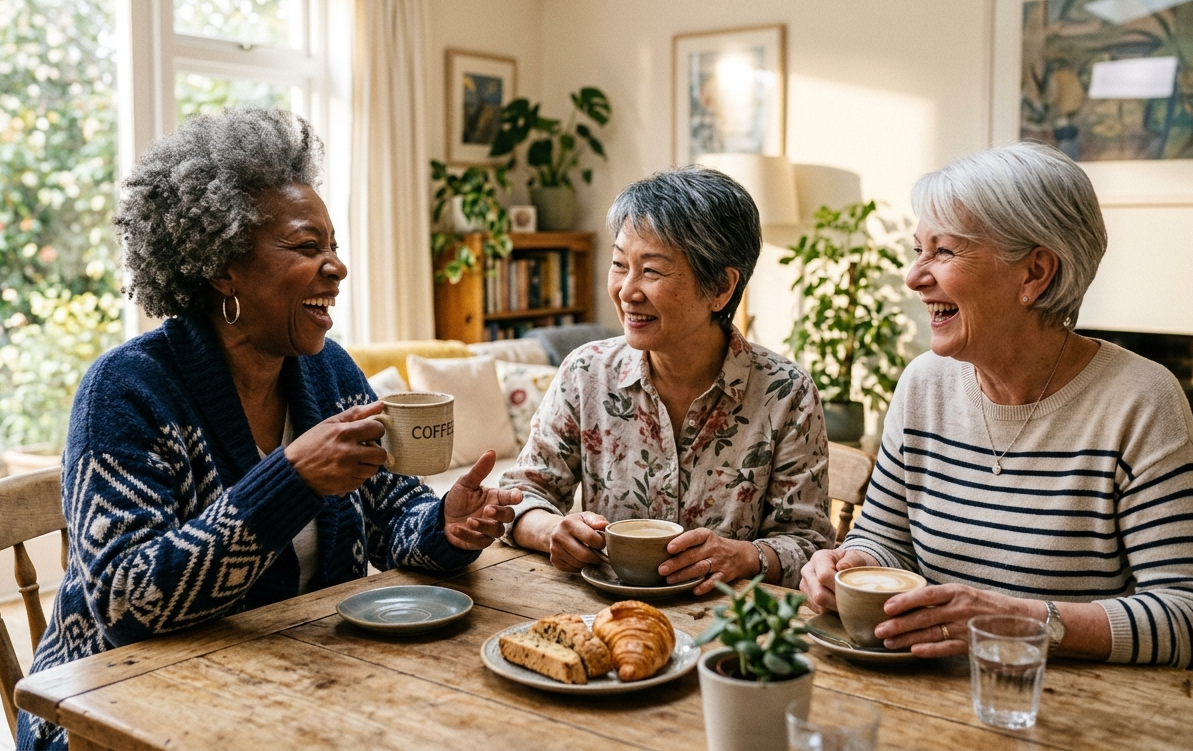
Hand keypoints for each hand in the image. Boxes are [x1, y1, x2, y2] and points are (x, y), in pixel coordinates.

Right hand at [285, 402, 388, 495]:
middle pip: (381, 453)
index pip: (378, 429)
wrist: (292, 471)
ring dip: (366, 465)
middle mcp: (348, 452)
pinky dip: (357, 476)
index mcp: (344, 432)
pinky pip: (363, 481)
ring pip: (374, 469)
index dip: (374, 431)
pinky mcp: (346, 485)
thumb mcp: (330, 423)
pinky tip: (344, 471)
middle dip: (374, 451)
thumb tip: (381, 404)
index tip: (366, 434)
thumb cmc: (311, 443)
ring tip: (351, 461)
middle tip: (362, 450)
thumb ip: (357, 413)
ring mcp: (348, 471)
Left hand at [443, 450, 522, 549]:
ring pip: (496, 531)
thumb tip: (491, 452)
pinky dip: (467, 535)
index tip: (518, 496)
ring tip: (470, 521)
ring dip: (484, 526)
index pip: (510, 497)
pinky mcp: (480, 541)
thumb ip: (479, 470)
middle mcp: (495, 514)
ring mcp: (489, 529)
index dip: (515, 497)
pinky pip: (480, 541)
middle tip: (488, 509)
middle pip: (508, 516)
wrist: (442, 519)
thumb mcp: (465, 483)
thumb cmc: (458, 500)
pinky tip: (454, 529)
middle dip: (500, 513)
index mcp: (495, 498)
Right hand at [544, 511, 608, 571]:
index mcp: (568, 523)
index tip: (602, 542)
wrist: (556, 531)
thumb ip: (597, 520)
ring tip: (590, 554)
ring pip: (579, 564)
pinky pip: (573, 569)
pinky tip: (581, 558)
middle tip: (599, 553)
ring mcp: (555, 549)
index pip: (590, 537)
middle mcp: (559, 536)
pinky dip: (580, 566)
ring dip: (588, 562)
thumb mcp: (586, 517)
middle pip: (584, 555)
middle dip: (596, 557)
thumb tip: (605, 525)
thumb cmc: (577, 524)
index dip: (601, 542)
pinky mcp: (555, 560)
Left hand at [658, 528, 753, 595]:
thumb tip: (659, 549)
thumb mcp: (704, 538)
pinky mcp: (725, 575)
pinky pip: (714, 581)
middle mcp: (713, 548)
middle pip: (693, 556)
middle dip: (676, 563)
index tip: (669, 548)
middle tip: (661, 570)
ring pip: (700, 569)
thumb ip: (688, 543)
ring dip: (684, 575)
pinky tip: (693, 590)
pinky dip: (704, 586)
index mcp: (706, 536)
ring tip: (669, 580)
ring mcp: (720, 562)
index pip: (693, 537)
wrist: (742, 555)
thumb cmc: (714, 546)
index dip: (681, 542)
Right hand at [798, 547, 878, 613]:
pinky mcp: (806, 597)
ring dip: (834, 608)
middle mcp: (808, 571)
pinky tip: (839, 604)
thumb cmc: (853, 563)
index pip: (824, 576)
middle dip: (837, 602)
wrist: (845, 567)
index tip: (853, 593)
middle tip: (853, 604)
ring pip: (818, 604)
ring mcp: (805, 585)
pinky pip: (818, 610)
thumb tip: (842, 567)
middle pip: (818, 594)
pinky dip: (830, 610)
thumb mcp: (856, 557)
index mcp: (819, 558)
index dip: (839, 588)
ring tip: (847, 603)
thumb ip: (852, 560)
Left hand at [876, 583, 1038, 657]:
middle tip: (878, 630)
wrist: (1021, 619)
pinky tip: (914, 651)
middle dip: (898, 624)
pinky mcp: (971, 643)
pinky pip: (947, 648)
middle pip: (923, 616)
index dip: (905, 601)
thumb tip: (909, 601)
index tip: (886, 607)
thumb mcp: (964, 593)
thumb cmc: (986, 605)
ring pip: (930, 633)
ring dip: (906, 639)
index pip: (926, 594)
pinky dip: (930, 650)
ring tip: (888, 642)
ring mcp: (965, 626)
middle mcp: (959, 607)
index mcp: (956, 591)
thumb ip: (940, 598)